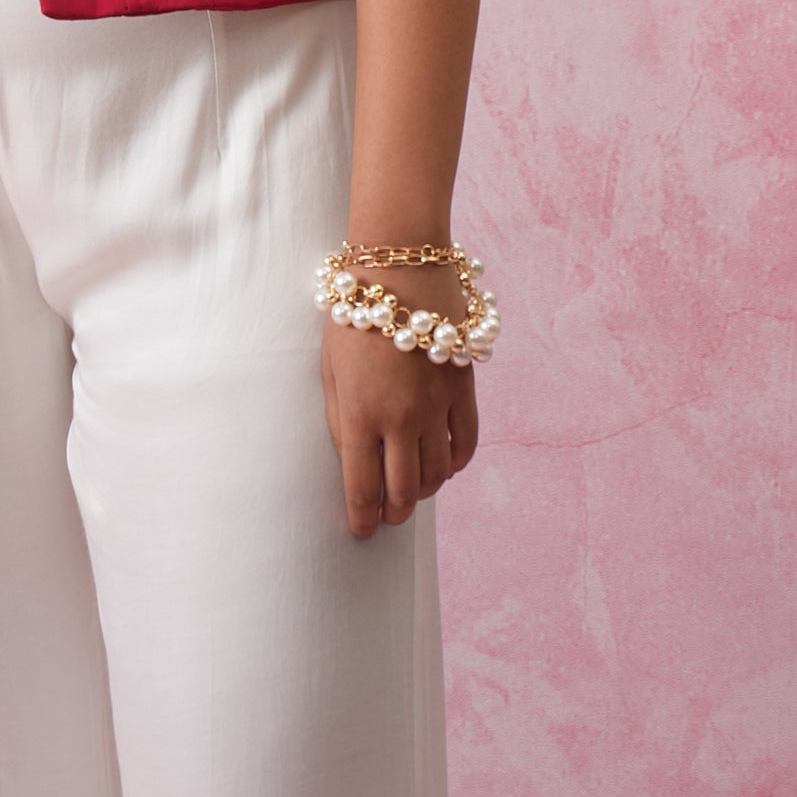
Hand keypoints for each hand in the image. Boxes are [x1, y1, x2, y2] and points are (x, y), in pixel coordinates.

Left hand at [320, 262, 479, 539]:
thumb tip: (353, 463)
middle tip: (386, 515)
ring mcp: (437, 406)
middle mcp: (401, 418)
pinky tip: (443, 464)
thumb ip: (340, 419)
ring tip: (411, 488)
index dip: (362, 519)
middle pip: (403, 491)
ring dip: (423, 490)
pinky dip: (455, 464)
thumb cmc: (352, 313)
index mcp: (361, 414)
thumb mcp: (330, 368)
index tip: (361, 531)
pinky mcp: (464, 389)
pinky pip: (466, 444)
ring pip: (437, 474)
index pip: (364, 489)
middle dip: (393, 512)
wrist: (399, 266)